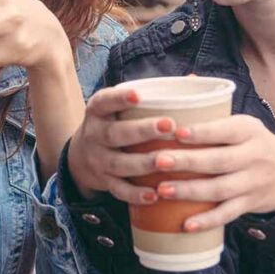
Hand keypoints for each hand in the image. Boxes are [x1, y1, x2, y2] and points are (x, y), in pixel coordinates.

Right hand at [66, 87, 176, 202]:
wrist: (80, 157)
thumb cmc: (114, 124)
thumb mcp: (119, 107)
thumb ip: (151, 95)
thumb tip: (194, 79)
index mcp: (98, 110)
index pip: (105, 101)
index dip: (120, 98)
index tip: (139, 94)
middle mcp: (94, 134)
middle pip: (116, 133)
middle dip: (142, 130)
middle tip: (168, 125)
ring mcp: (98, 160)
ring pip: (119, 163)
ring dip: (143, 163)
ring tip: (166, 161)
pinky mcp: (104, 181)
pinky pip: (119, 189)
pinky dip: (136, 194)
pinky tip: (154, 194)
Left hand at [152, 115, 274, 231]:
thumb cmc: (251, 142)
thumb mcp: (241, 121)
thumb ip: (213, 108)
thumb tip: (186, 78)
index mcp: (248, 130)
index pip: (225, 130)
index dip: (203, 132)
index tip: (177, 131)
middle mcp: (254, 156)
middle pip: (219, 160)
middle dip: (188, 161)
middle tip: (159, 161)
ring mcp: (252, 182)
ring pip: (221, 188)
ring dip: (191, 190)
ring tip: (162, 190)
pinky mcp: (249, 204)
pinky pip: (228, 213)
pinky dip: (207, 220)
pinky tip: (186, 224)